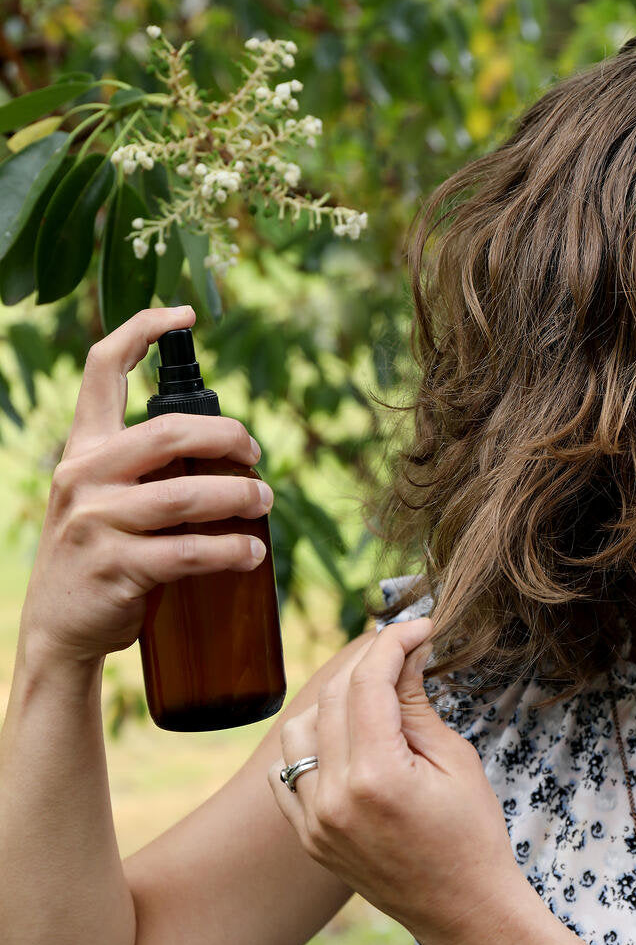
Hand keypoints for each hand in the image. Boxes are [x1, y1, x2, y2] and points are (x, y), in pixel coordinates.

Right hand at [20, 306, 273, 665]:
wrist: (61, 631)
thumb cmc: (101, 558)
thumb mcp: (104, 500)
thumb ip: (144, 471)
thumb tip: (224, 457)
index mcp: (83, 450)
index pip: (100, 370)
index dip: (140, 331)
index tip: (182, 314)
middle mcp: (82, 476)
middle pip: (169, 432)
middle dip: (228, 438)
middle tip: (256, 457)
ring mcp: (95, 523)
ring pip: (185, 495)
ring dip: (239, 497)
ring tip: (266, 502)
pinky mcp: (116, 567)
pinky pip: (187, 552)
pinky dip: (230, 550)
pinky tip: (251, 553)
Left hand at [268, 616, 524, 944]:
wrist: (465, 913)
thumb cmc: (473, 836)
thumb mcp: (456, 761)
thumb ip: (417, 704)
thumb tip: (403, 653)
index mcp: (378, 776)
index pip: (368, 682)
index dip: (393, 643)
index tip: (418, 628)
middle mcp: (334, 798)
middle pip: (333, 697)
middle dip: (367, 664)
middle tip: (401, 655)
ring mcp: (314, 821)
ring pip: (297, 729)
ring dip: (331, 703)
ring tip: (373, 703)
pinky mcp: (307, 837)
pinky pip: (285, 773)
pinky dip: (308, 747)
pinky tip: (343, 743)